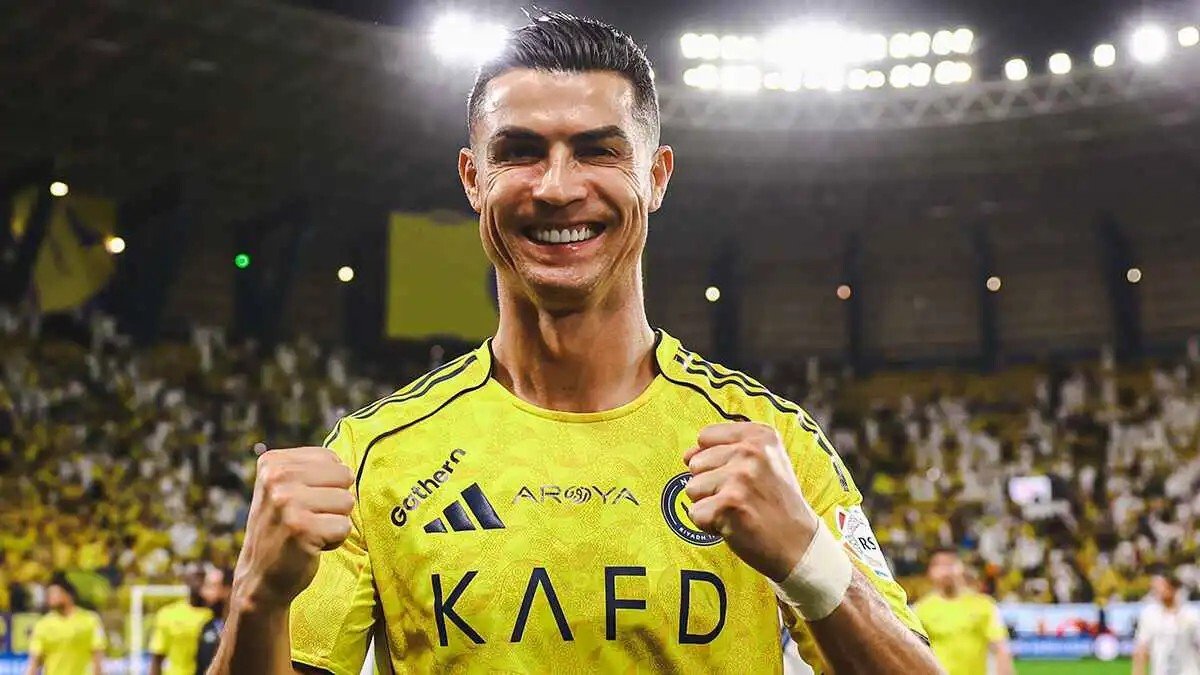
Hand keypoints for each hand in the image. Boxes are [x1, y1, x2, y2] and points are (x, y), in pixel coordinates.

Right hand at [232, 446, 354, 610]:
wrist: (260, 577)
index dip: (327, 485)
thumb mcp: (286, 488)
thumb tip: (351, 463)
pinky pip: (344, 527)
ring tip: (309, 531)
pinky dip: (334, 540)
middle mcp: (276, 478)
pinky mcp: (301, 528)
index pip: (332, 459)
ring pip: (347, 501)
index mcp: (272, 462)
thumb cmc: (284, 529)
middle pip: (344, 477)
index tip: (301, 502)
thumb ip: (313, 468)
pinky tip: (310, 545)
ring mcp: (287, 502)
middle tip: (307, 519)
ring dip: (334, 521)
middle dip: (334, 502)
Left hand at [683, 422, 818, 581]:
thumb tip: (687, 455)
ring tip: (738, 511)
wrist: (800, 545)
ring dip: (710, 505)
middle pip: (696, 464)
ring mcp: (739, 477)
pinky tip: (735, 525)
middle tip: (742, 499)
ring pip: (692, 488)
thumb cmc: (776, 505)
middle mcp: (750, 451)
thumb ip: (725, 450)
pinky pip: (695, 513)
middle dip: (711, 485)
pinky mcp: (728, 504)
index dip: (714, 461)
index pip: (705, 436)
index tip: (739, 477)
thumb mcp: (765, 463)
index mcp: (759, 435)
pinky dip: (709, 525)